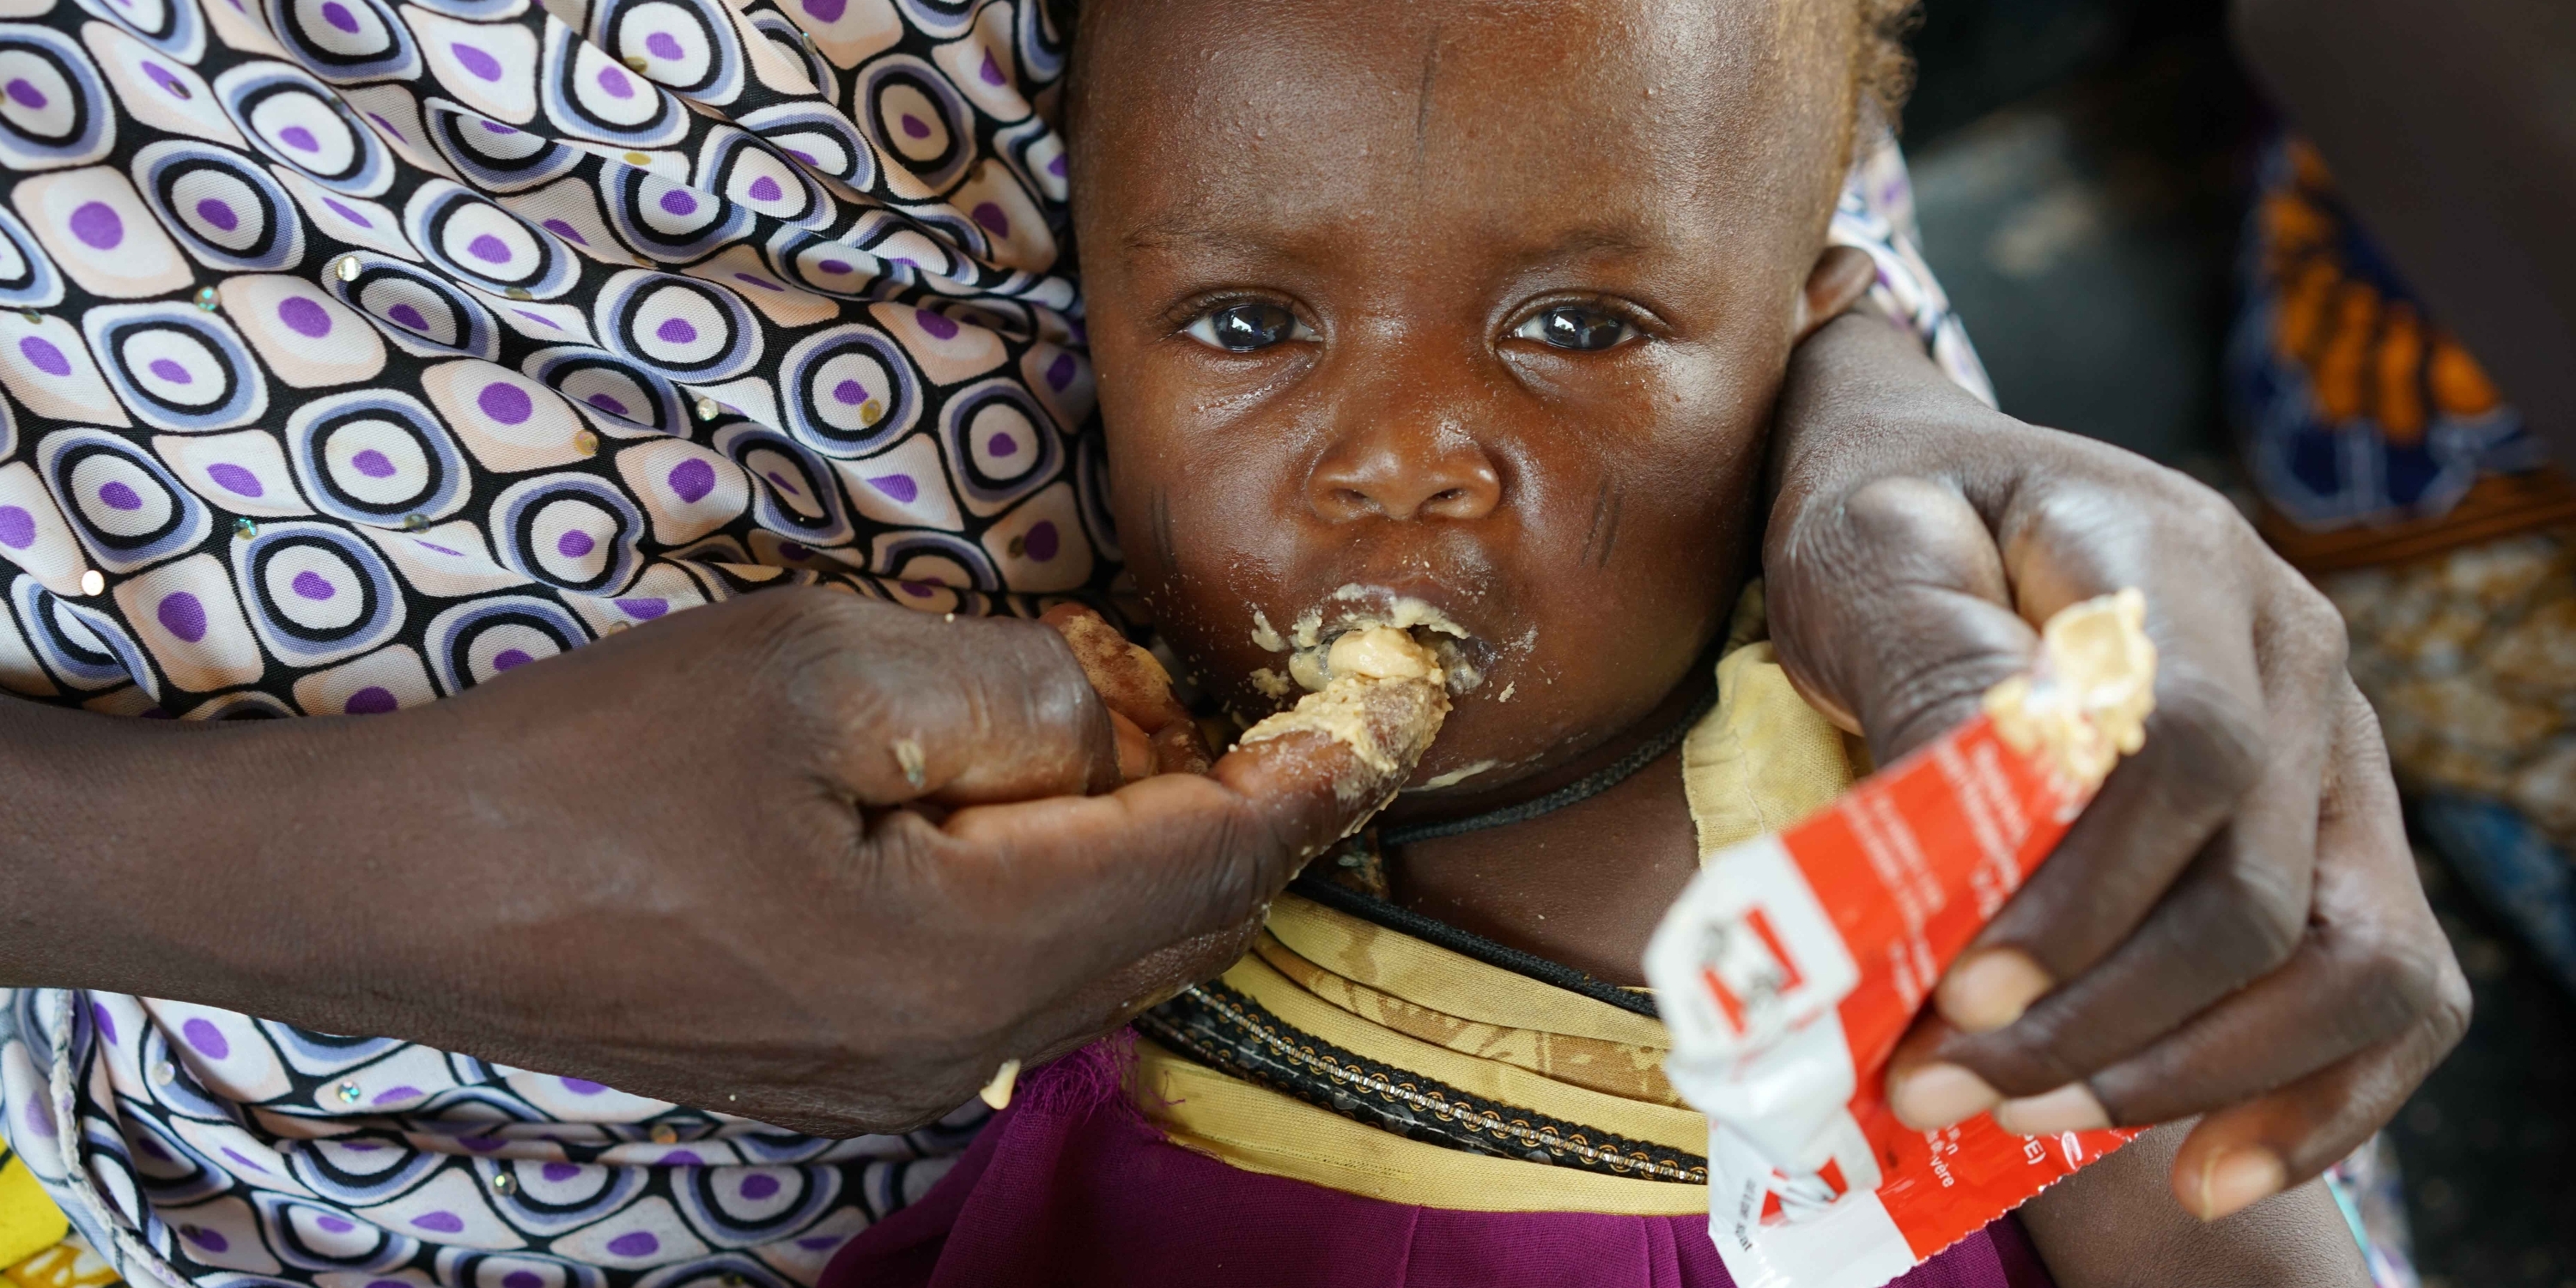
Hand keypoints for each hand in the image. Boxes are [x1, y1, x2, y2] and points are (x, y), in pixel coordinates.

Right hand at [3, 588, 1369, 1134]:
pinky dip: (1085, 908)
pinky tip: (1074, 826)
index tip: (1379, 715)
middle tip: (1315, 731)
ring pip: (1106, 976)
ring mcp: (896, 1077)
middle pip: (1175, 939)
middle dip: (1259, 831)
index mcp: (964, 957)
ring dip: (1175, 872)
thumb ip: (1004, 696)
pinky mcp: (842, 1069)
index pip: (1199, 863)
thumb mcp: (819, 669)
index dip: (1303, 782)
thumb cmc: (590, 761)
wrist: (396, 890)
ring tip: (1209, 761)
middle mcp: (956, 1049)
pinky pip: (1025, 994)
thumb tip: (1103, 722)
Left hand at [1761, 311, 2469, 1219]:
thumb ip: (1923, 664)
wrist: (1927, 490)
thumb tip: (1975, 825)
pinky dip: (2314, 1098)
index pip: (2186, 748)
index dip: (2085, 891)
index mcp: (2176, 560)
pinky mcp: (2336, 834)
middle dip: (2100, 1015)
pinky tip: (2205, 1172)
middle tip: (1938, 1083)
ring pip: (2345, 958)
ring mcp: (2333, 747)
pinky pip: (2390, 989)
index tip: (1960, 988)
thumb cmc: (1878, 523)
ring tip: (2029, 1122)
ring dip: (2192, 1071)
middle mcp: (2291, 652)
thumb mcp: (1861, 555)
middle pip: (2257, 884)